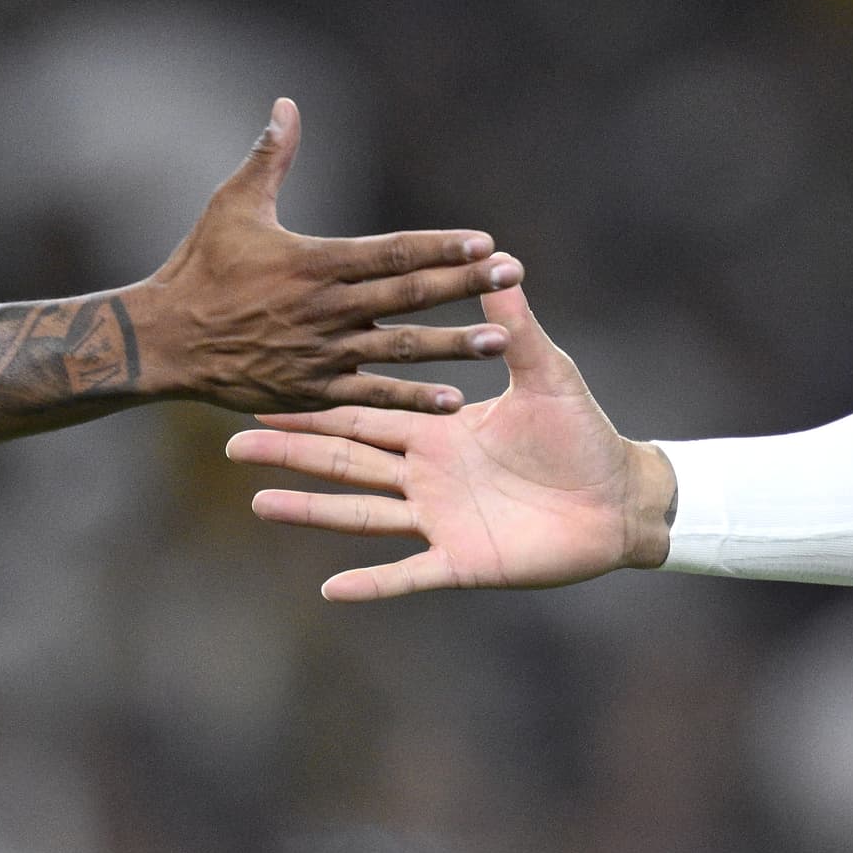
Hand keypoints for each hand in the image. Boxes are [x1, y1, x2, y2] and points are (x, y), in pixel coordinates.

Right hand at [127, 100, 518, 414]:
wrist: (165, 341)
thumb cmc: (199, 268)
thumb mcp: (232, 205)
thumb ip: (270, 157)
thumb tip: (287, 104)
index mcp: (315, 262)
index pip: (392, 253)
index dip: (440, 247)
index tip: (485, 242)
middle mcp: (327, 308)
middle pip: (409, 295)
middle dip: (464, 285)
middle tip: (514, 275)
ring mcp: (323, 353)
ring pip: (400, 348)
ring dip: (453, 344)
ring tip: (501, 340)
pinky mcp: (314, 390)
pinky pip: (372, 395)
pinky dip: (412, 398)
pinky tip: (454, 401)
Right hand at [226, 280, 675, 598]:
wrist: (619, 497)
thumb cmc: (583, 433)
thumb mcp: (544, 374)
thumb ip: (515, 328)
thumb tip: (501, 264)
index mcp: (437, 430)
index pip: (364, 412)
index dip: (314, 403)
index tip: (265, 390)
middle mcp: (426, 476)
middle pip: (345, 460)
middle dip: (290, 452)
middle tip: (233, 443)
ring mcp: (438, 521)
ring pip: (361, 514)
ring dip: (310, 512)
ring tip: (259, 503)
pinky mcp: (461, 562)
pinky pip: (408, 575)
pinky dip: (371, 583)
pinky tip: (330, 588)